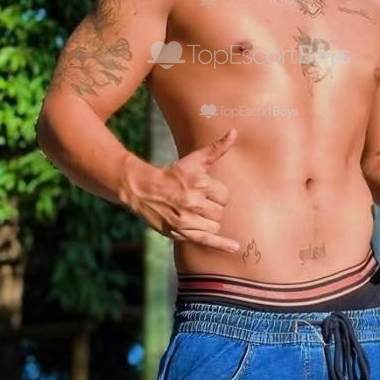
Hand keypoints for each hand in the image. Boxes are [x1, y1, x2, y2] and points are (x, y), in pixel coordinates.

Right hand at [128, 127, 240, 253]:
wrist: (144, 189)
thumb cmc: (173, 173)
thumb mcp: (195, 160)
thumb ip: (217, 148)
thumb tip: (234, 132)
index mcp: (199, 183)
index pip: (224, 196)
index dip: (217, 194)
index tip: (205, 191)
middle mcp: (193, 201)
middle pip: (220, 211)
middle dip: (212, 206)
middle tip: (197, 201)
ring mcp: (186, 219)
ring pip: (214, 225)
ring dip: (209, 220)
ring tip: (194, 212)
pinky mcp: (180, 232)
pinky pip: (206, 240)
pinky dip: (222, 245)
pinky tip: (235, 247)